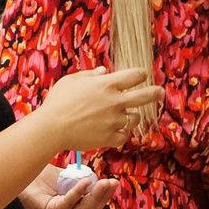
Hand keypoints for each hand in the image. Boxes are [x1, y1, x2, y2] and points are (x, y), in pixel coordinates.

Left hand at [22, 163, 118, 208]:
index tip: (114, 183)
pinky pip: (65, 205)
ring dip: (94, 196)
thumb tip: (96, 178)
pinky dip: (77, 194)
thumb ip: (79, 179)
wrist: (15, 172)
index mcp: (67, 208)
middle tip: (113, 182)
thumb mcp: (63, 177)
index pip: (90, 206)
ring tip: (105, 183)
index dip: (103, 196)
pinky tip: (85, 183)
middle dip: (103, 197)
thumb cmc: (37, 176)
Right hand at [37, 65, 162, 154]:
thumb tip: (103, 71)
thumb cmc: (56, 103)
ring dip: (131, 118)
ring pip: (135, 118)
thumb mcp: (70, 81)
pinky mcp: (108, 137)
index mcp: (107, 84)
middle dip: (156, 93)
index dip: (139, 75)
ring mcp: (113, 120)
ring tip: (123, 119)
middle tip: (159, 93)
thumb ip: (89, 75)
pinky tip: (113, 133)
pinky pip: (123, 136)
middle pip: (146, 95)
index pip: (136, 75)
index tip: (139, 77)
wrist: (49, 128)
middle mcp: (115, 101)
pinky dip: (120, 135)